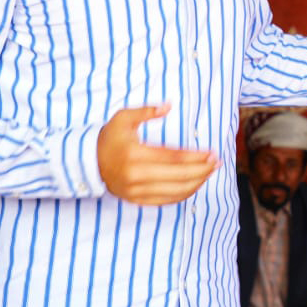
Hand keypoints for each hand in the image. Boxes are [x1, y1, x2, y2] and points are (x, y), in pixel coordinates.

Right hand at [97, 103, 218, 204]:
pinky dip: (184, 194)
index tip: (212, 153)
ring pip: (175, 192)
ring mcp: (136, 191)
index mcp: (135, 154)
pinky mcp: (136, 200)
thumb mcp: (123, 117)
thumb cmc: (110, 137)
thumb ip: (146, 110)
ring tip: (210, 172)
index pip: (174, 157)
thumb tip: (168, 106)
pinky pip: (166, 201)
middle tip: (218, 162)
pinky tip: (195, 183)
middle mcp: (135, 176)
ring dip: (197, 183)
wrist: (88, 162)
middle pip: (179, 176)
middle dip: (202, 170)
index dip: (196, 156)